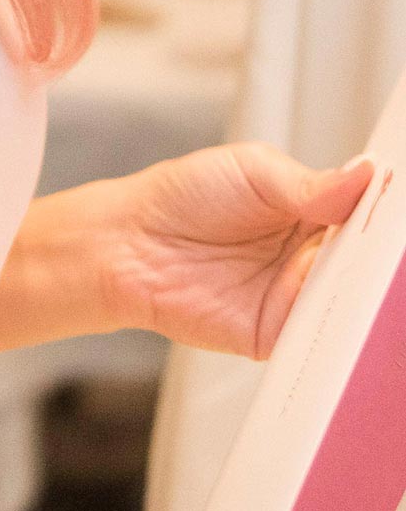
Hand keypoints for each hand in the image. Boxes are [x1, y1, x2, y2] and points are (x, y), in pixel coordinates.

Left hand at [104, 142, 377, 358]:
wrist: (132, 245)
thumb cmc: (185, 196)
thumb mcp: (252, 171)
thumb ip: (312, 184)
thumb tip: (368, 175)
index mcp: (314, 209)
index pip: (368, 214)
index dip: (387, 215)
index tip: (399, 209)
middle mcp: (314, 255)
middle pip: (369, 262)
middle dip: (384, 258)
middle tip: (393, 248)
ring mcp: (299, 296)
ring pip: (352, 301)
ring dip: (365, 293)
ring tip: (373, 277)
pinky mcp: (281, 335)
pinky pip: (321, 339)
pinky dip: (336, 331)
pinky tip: (346, 313)